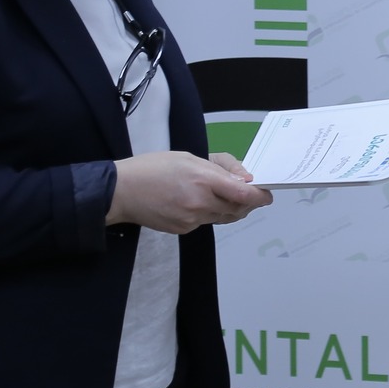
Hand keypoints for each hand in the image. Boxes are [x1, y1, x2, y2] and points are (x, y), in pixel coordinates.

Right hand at [107, 150, 271, 232]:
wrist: (121, 192)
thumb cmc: (153, 168)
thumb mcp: (189, 157)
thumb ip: (220, 168)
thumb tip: (245, 179)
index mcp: (204, 180)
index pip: (243, 194)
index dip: (260, 196)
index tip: (267, 195)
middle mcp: (201, 203)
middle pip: (237, 209)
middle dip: (247, 203)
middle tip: (248, 194)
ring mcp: (192, 220)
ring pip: (223, 217)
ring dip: (229, 208)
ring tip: (221, 195)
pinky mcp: (184, 230)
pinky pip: (206, 222)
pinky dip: (209, 213)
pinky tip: (197, 202)